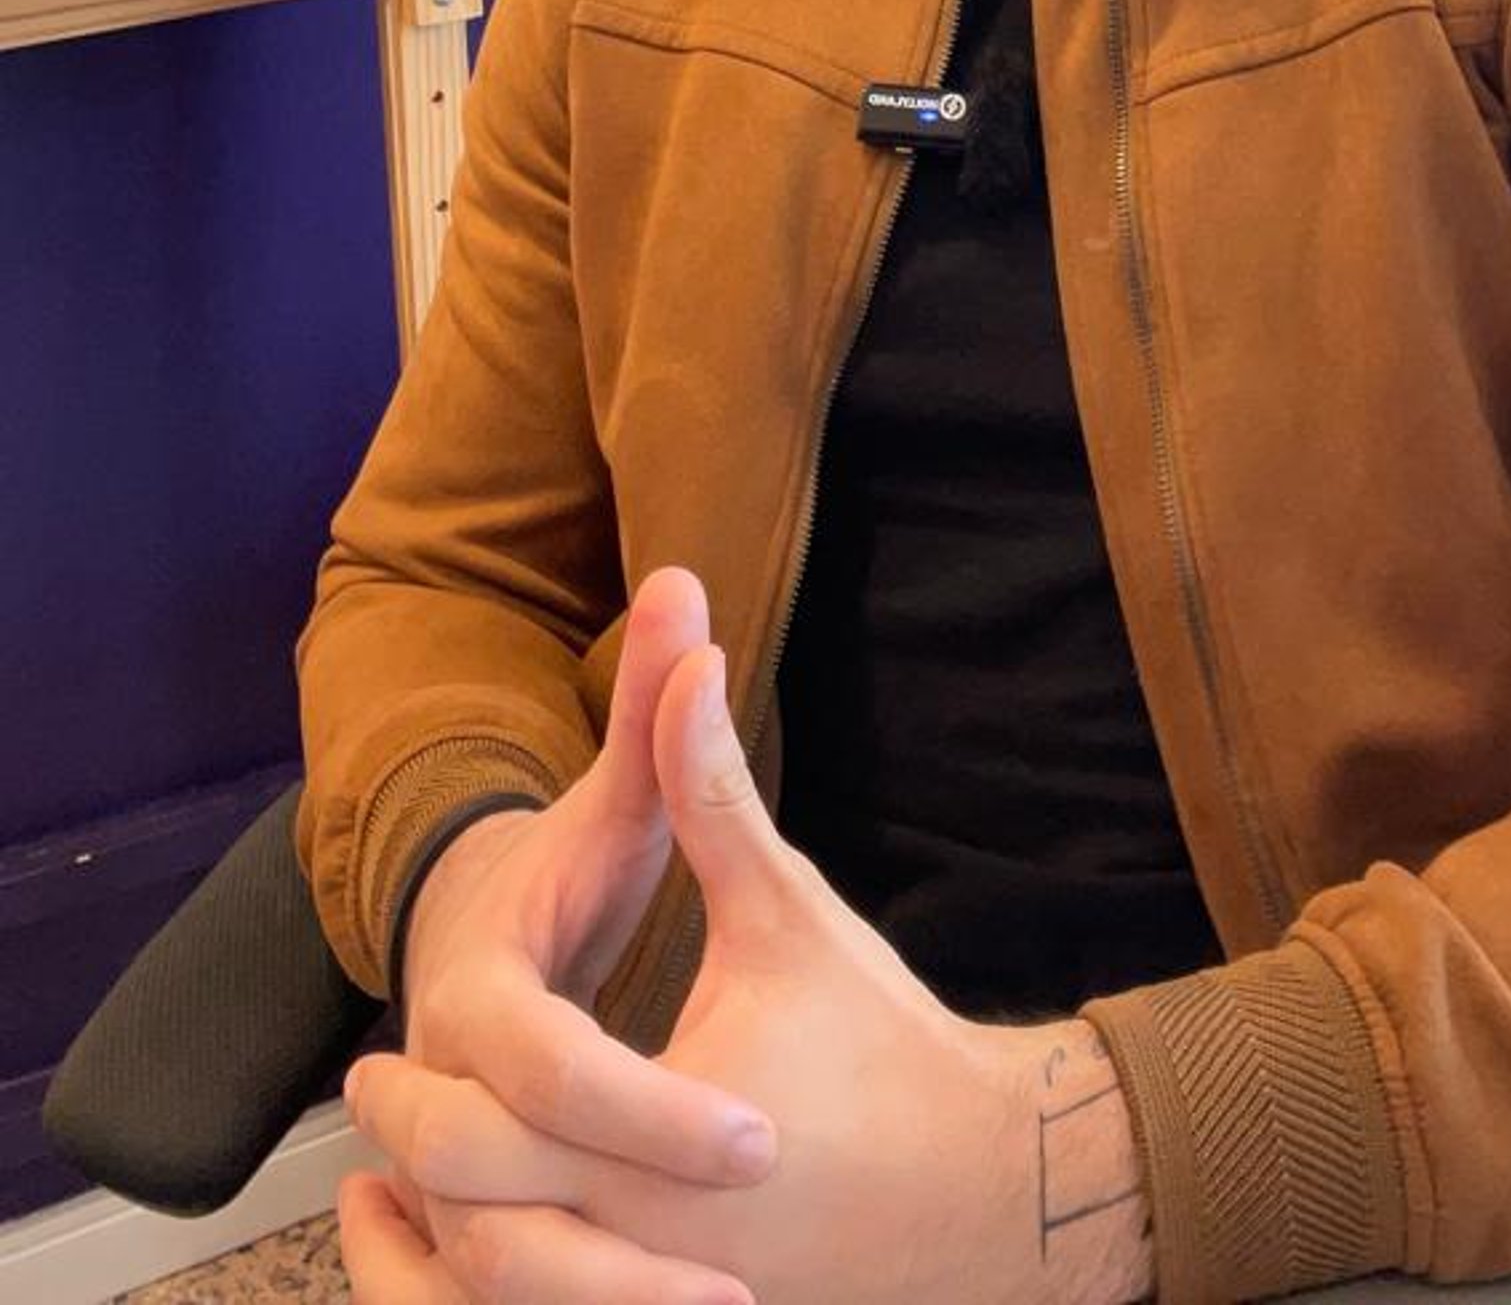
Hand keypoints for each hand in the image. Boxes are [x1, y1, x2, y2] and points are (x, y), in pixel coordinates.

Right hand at [339, 571, 777, 1304]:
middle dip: (628, 1252)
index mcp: (481, 999)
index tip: (763, 1138)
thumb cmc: (559, 880)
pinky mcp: (460, 1232)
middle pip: (502, 1210)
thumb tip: (688, 584)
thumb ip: (654, 715)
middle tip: (754, 1266)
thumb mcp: (611, 806)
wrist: (462, 951)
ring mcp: (440, 1175)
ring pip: (488, 1289)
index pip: (550, 1071)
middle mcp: (444, 1096)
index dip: (652, 1112)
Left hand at [349, 642, 1149, 1304]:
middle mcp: (650, 1239)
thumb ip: (709, 784)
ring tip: (385, 1186)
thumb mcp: (784, 907)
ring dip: (433, 1258)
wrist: (982, 1177)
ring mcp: (666, 1296)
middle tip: (371, 1091)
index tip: (384, 1050)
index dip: (445, 1083)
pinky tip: (455, 1261)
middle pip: (478, 1223)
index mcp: (661, 1144)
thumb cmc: (877, 1040)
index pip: (506, 1120)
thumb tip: (687, 636)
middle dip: (416, 1155)